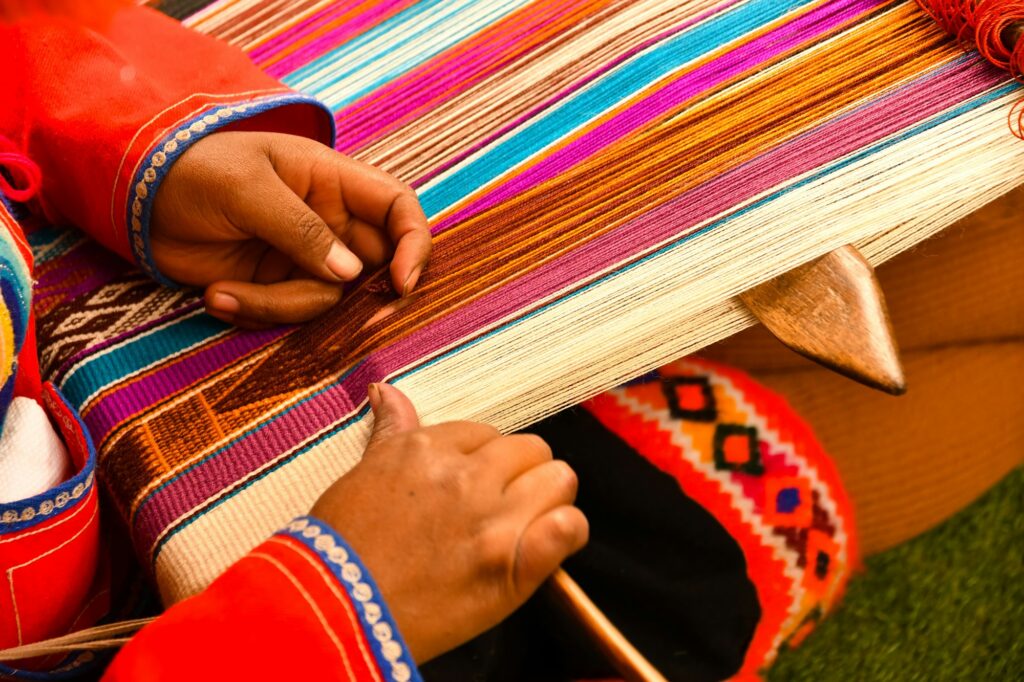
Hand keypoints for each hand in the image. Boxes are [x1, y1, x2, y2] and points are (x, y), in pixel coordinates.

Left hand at [150, 131, 430, 326]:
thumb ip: (300, 229)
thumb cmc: (193, 169)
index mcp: (333, 182)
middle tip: (304, 301)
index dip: (413, 244)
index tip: (401, 283)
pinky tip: (216, 296)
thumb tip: (349, 274)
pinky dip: (253, 313)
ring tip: (220, 292)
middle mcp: (329, 222)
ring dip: (275, 306)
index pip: (398, 209)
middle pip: (371, 268)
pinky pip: (287, 314)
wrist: (135, 196)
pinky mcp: (275, 286)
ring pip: (325, 302)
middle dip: (346, 298)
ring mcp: (303, 257)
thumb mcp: (246, 189)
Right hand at [311, 384, 588, 662]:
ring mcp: (492, 521)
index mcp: (428, 449)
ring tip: (529, 521)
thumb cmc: (340, 547)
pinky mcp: (512, 566)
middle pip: (531, 450)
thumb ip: (391, 432)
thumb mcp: (364, 475)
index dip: (485, 459)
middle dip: (522, 474)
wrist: (334, 612)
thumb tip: (387, 392)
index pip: (486, 434)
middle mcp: (465, 477)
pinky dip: (567, 533)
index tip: (475, 483)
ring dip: (550, 498)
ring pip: (559, 479)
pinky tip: (550, 544)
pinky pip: (569, 527)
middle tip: (504, 503)